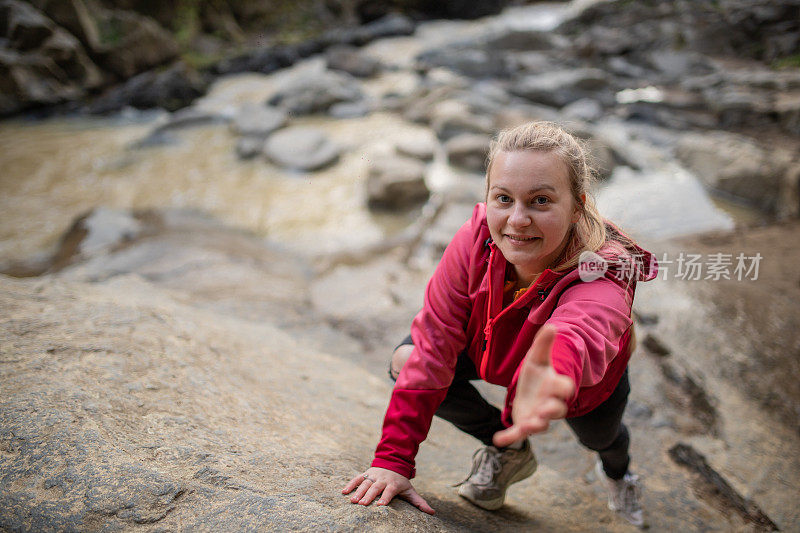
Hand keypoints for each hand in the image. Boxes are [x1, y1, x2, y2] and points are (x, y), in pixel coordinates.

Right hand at [342, 467, 434, 514]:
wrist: (393, 462)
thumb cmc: (401, 481)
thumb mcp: (410, 490)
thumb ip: (419, 502)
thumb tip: (432, 512)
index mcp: (393, 484)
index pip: (389, 491)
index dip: (385, 498)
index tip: (380, 505)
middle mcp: (382, 479)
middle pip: (375, 488)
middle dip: (368, 496)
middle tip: (362, 504)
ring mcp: (373, 475)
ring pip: (365, 483)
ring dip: (358, 492)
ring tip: (352, 501)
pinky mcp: (366, 473)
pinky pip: (357, 478)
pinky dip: (350, 484)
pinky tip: (343, 492)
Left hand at [493, 324, 575, 446]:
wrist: (528, 389)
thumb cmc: (536, 373)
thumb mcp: (537, 357)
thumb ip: (543, 343)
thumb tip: (551, 326)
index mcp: (554, 386)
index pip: (564, 388)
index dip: (564, 387)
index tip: (561, 386)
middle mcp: (549, 403)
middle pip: (557, 410)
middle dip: (552, 410)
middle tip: (545, 409)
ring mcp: (537, 416)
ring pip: (541, 425)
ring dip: (535, 426)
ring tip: (528, 426)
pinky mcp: (523, 424)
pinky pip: (518, 433)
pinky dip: (509, 438)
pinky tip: (498, 440)